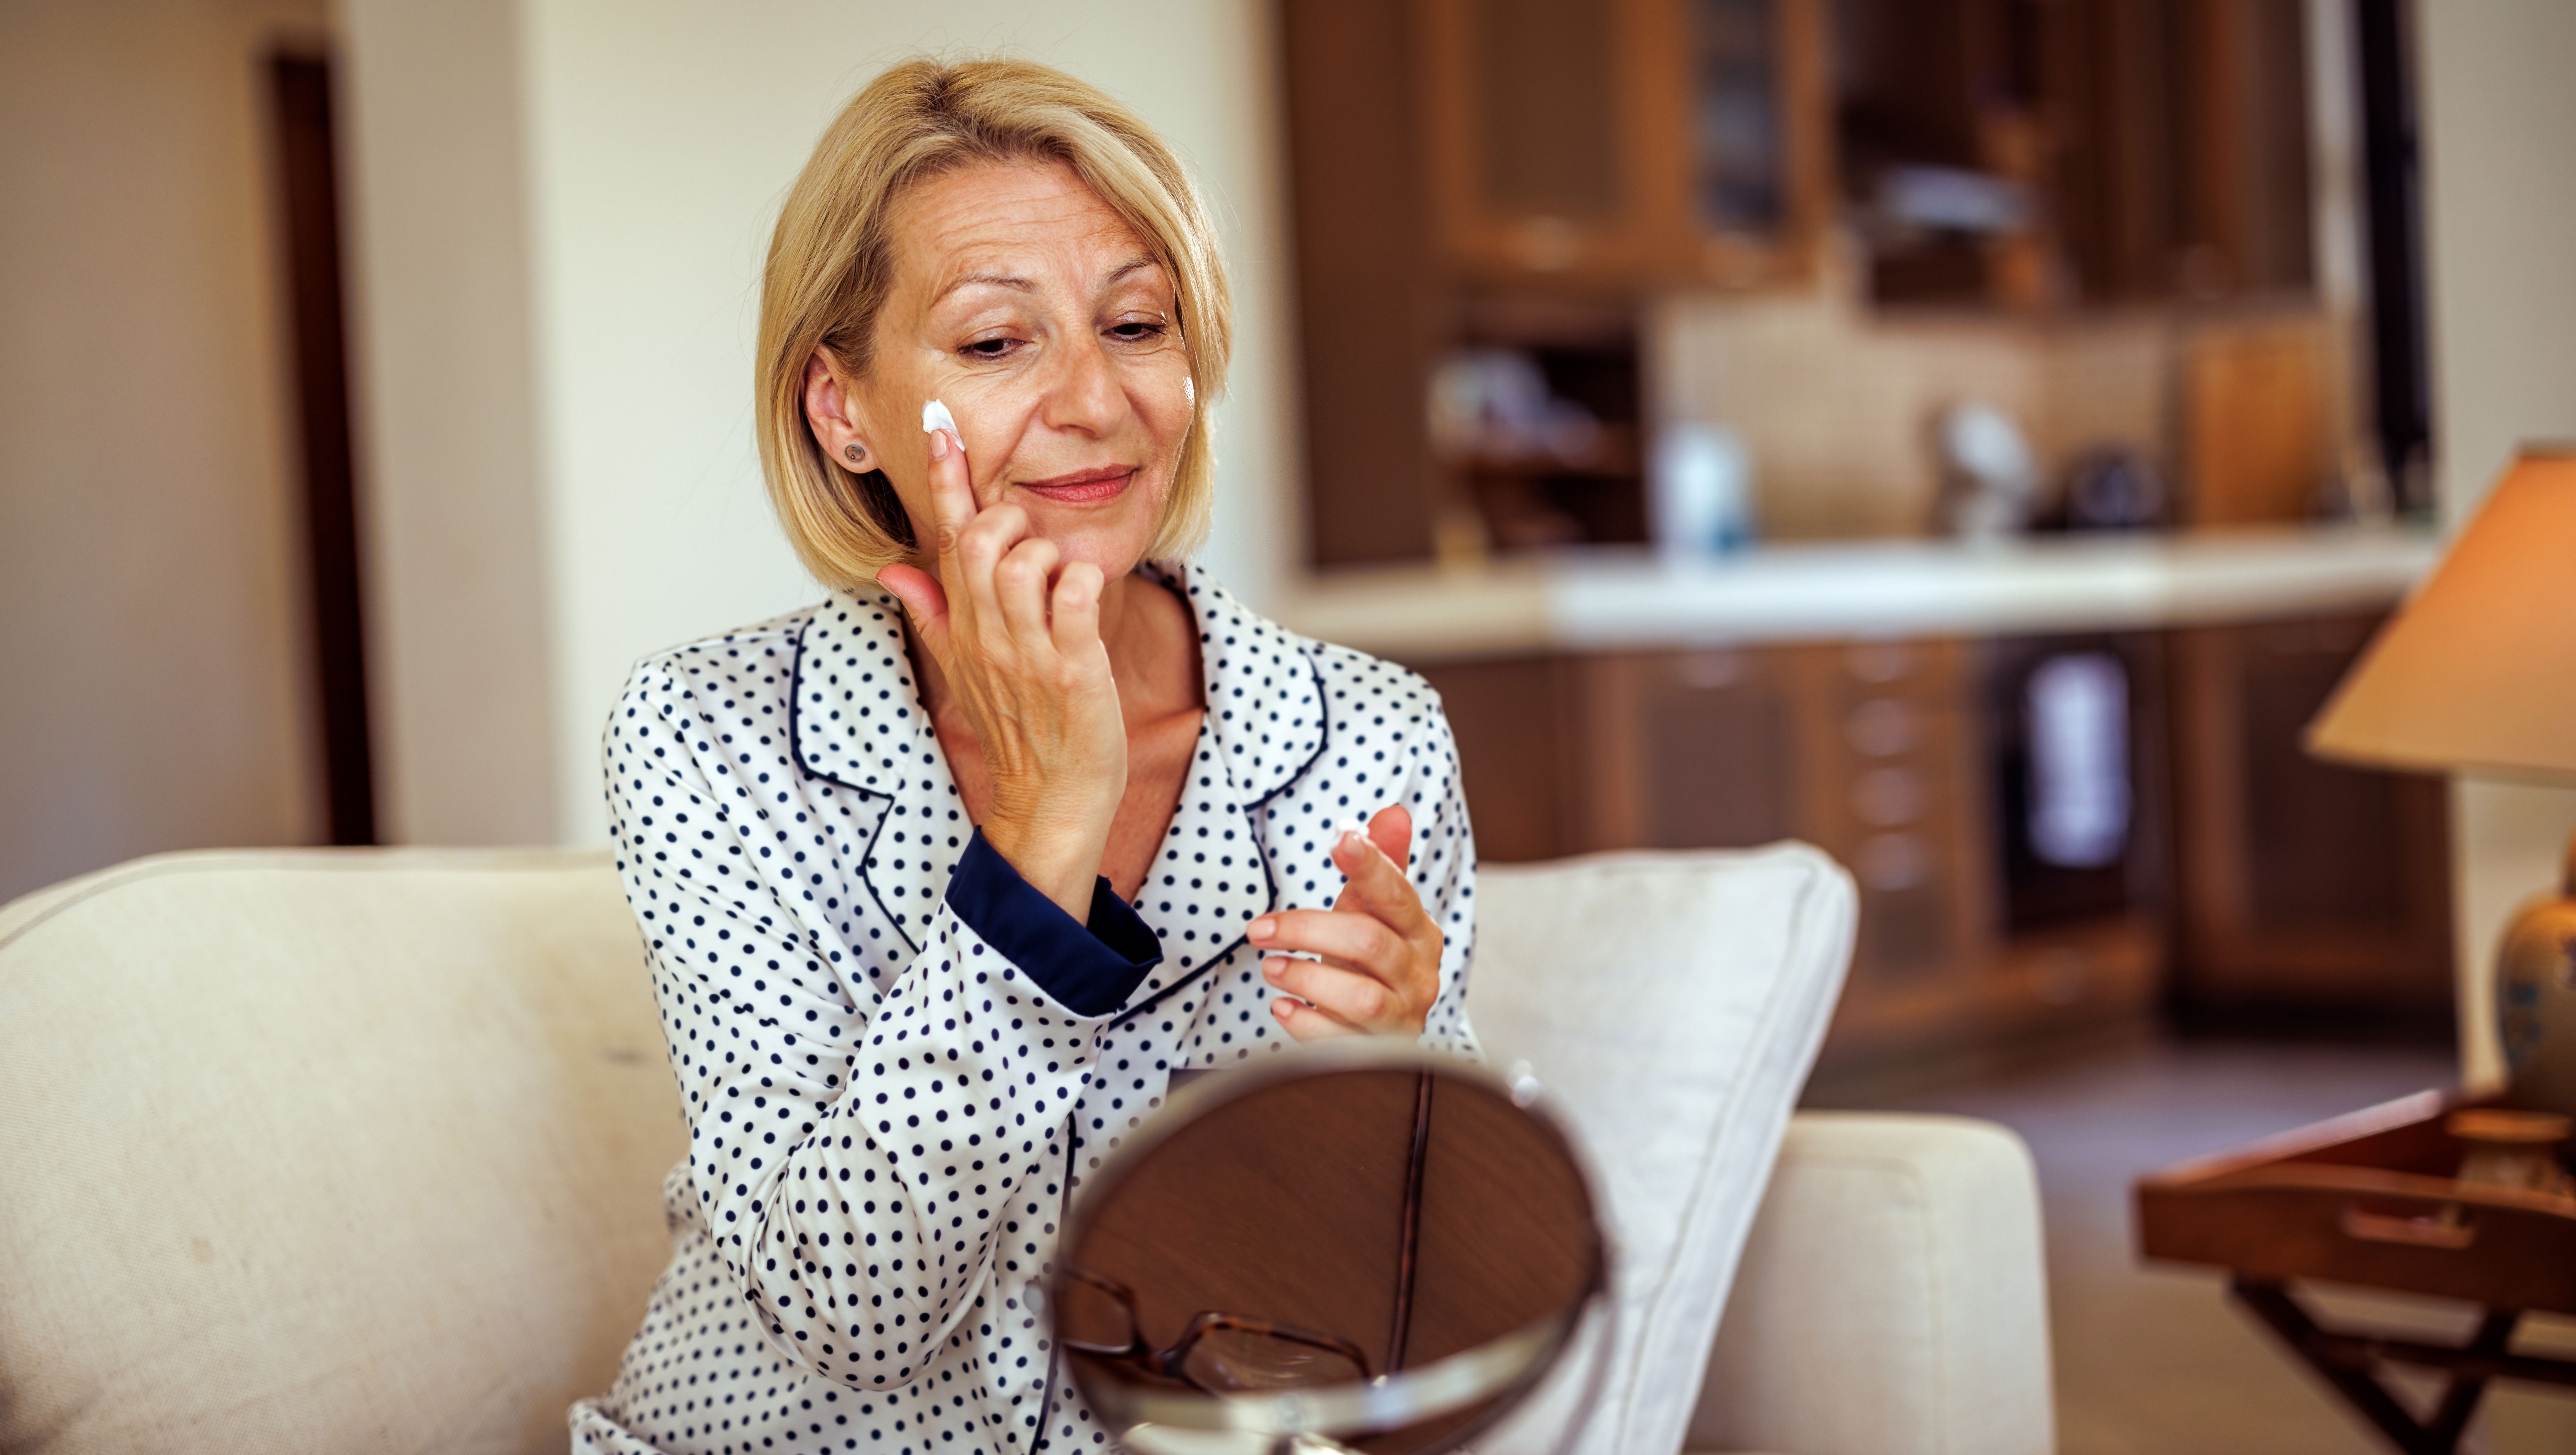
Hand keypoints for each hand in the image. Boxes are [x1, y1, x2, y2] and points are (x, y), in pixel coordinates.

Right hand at [878, 425, 1124, 917]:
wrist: (1048, 800)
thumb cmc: (1019, 730)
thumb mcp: (965, 670)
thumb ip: (932, 613)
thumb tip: (891, 568)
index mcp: (963, 627)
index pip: (945, 538)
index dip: (945, 478)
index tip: (943, 425)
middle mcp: (988, 634)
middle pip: (979, 539)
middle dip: (1010, 522)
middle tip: (1033, 549)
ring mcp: (1029, 652)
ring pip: (1025, 561)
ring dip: (1052, 558)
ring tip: (1063, 592)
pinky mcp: (1074, 669)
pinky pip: (1076, 597)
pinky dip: (1085, 582)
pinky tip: (1087, 598)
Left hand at [1250, 805, 1444, 1039]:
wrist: (1380, 1033)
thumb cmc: (1370, 963)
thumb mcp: (1374, 914)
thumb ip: (1382, 867)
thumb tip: (1392, 812)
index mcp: (1420, 931)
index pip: (1397, 893)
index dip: (1371, 865)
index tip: (1341, 838)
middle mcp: (1420, 974)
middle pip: (1368, 942)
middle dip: (1306, 929)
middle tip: (1259, 928)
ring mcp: (1403, 1018)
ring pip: (1360, 997)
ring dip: (1306, 977)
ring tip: (1270, 965)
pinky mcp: (1377, 1055)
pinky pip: (1341, 1042)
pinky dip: (1305, 1022)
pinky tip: (1281, 1007)